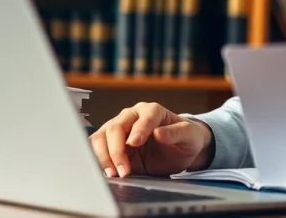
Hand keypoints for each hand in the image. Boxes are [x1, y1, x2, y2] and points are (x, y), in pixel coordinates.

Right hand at [89, 102, 213, 177]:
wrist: (179, 150)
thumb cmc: (185, 139)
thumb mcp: (188, 136)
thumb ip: (176, 133)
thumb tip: (159, 133)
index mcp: (152, 111)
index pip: (143, 116)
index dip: (138, 129)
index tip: (134, 143)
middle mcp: (132, 116)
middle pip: (115, 127)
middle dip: (117, 150)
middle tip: (123, 171)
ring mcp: (119, 130)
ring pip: (100, 138)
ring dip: (104, 157)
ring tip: (114, 174)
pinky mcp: (111, 144)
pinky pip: (97, 149)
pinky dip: (98, 160)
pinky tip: (107, 172)